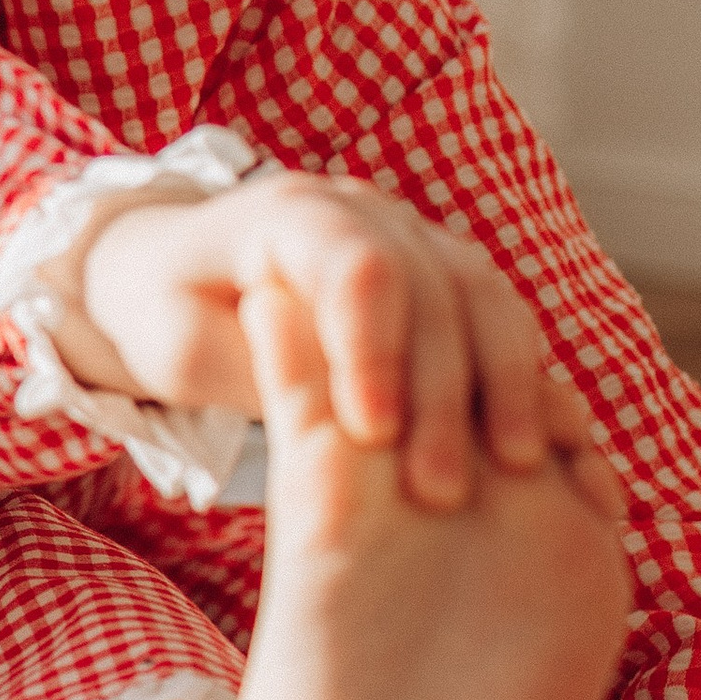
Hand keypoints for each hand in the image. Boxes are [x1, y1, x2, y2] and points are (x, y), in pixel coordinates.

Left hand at [74, 173, 620, 511]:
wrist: (173, 271)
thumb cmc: (165, 312)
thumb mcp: (179, 350)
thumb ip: (255, 369)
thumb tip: (337, 407)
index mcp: (289, 214)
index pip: (355, 269)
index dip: (374, 350)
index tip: (375, 435)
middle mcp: (364, 211)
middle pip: (432, 288)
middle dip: (442, 391)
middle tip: (440, 489)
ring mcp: (412, 235)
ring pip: (484, 299)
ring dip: (504, 385)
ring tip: (518, 471)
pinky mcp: (443, 275)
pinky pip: (500, 319)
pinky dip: (521, 379)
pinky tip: (535, 446)